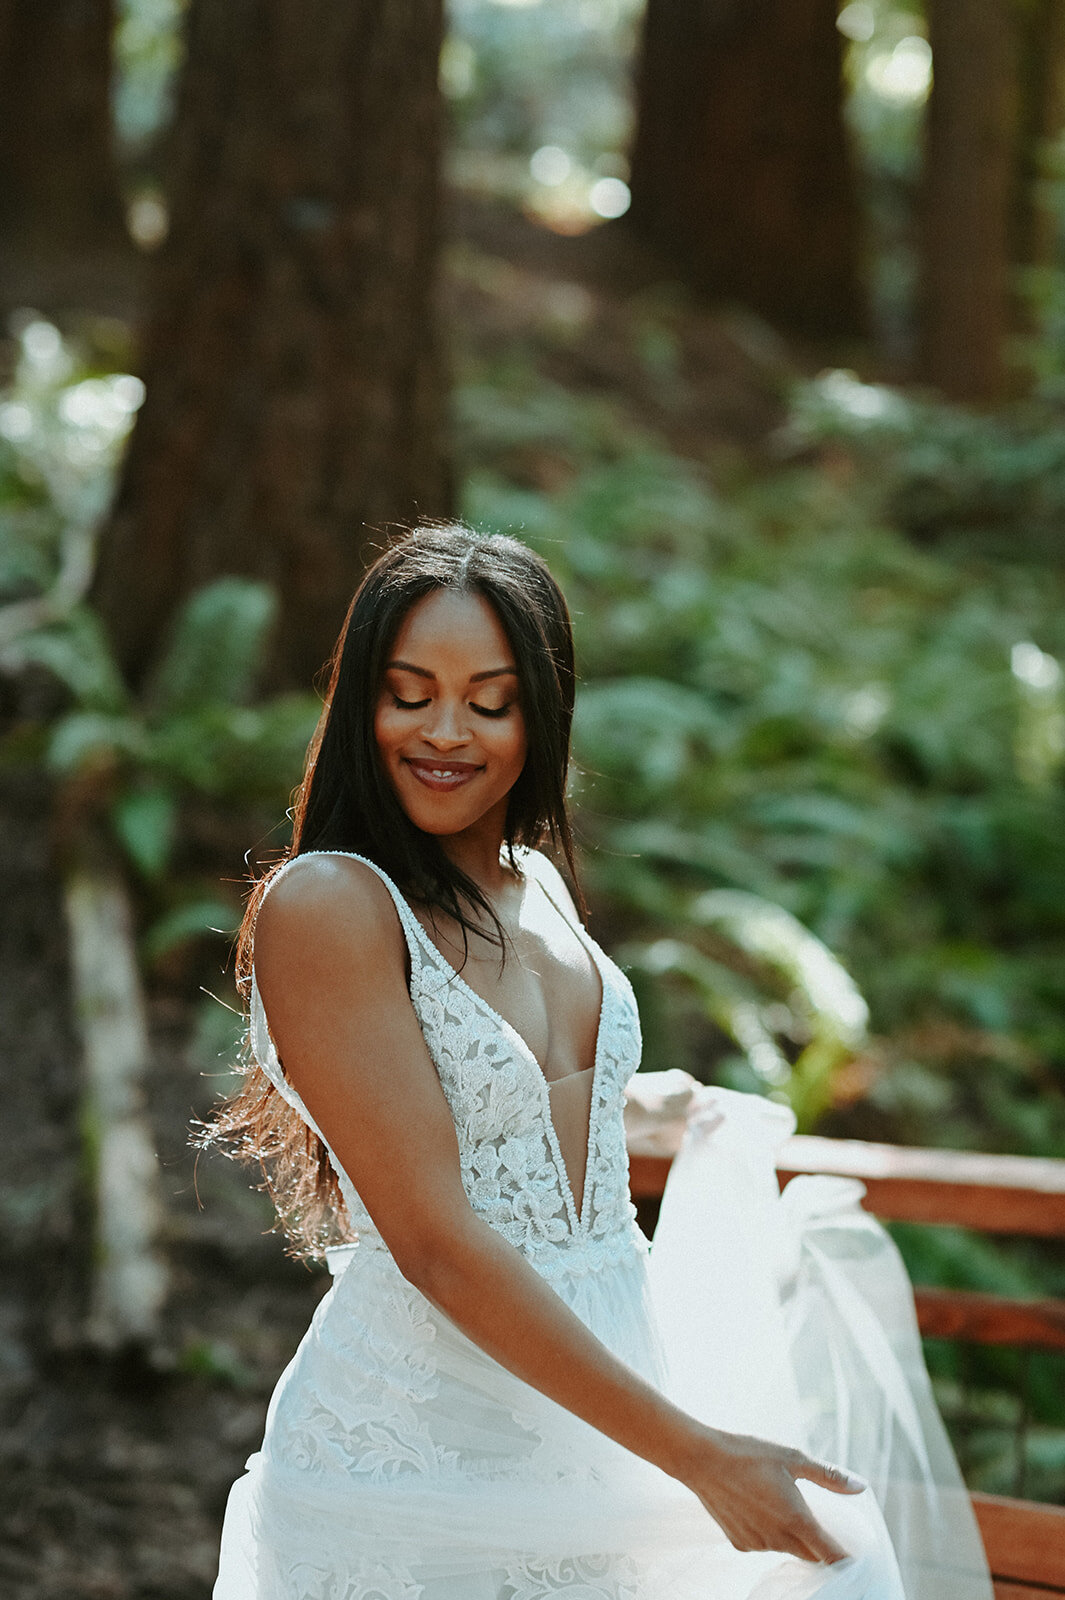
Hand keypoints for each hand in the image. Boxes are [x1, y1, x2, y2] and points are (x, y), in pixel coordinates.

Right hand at [683, 1428, 865, 1563]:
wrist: (701, 1459)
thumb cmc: (748, 1454)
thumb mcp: (792, 1457)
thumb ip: (828, 1476)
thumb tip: (861, 1487)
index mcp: (796, 1519)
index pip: (831, 1555)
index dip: (846, 1560)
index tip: (854, 1556)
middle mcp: (778, 1538)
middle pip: (810, 1555)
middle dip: (819, 1546)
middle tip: (819, 1520)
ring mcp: (757, 1544)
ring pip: (786, 1549)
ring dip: (792, 1536)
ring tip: (781, 1504)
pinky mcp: (740, 1544)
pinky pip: (764, 1545)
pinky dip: (768, 1533)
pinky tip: (758, 1508)